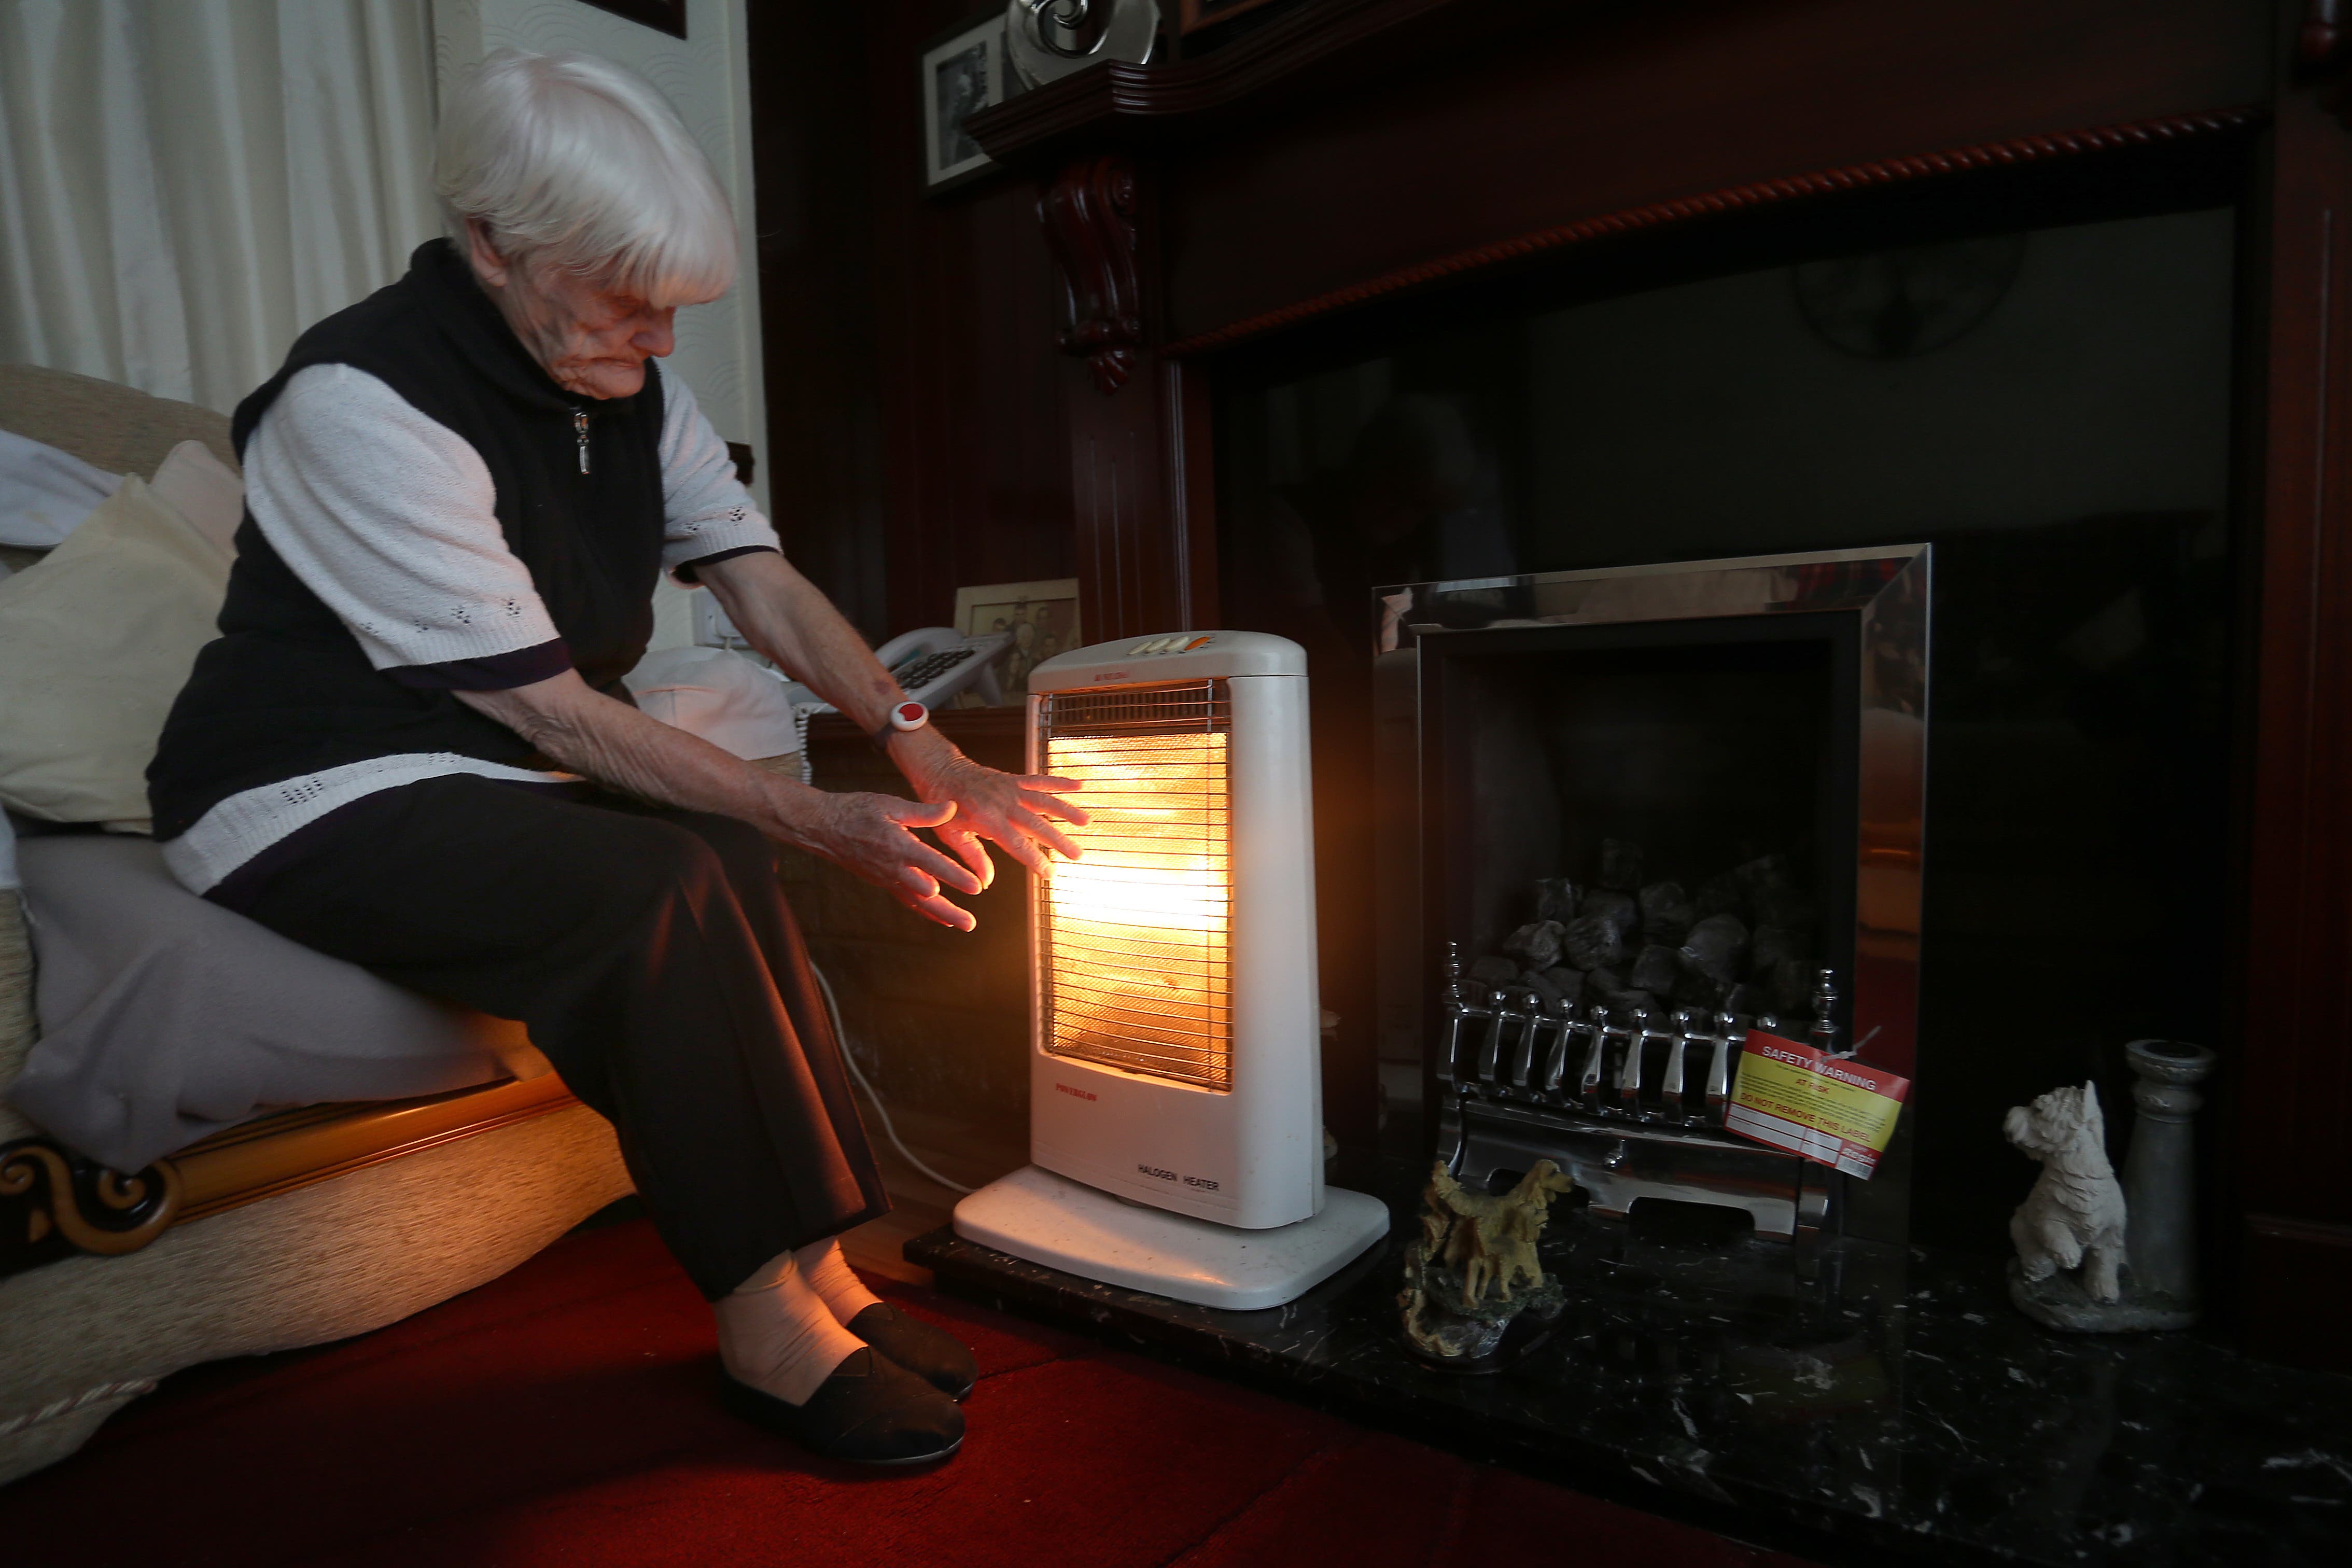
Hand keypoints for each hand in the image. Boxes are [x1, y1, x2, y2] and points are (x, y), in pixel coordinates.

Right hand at [794, 790, 987, 930]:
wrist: (824, 827)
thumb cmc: (857, 811)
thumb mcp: (891, 804)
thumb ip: (924, 812)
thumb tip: (952, 807)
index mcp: (899, 846)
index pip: (933, 864)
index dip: (955, 876)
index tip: (976, 887)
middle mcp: (894, 867)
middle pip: (926, 894)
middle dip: (950, 909)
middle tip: (971, 923)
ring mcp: (887, 878)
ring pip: (918, 902)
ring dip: (941, 914)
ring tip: (964, 924)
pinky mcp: (882, 882)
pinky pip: (907, 900)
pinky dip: (924, 910)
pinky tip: (942, 918)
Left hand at [895, 737, 1088, 888]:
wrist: (940, 771)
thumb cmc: (943, 808)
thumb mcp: (950, 836)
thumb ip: (972, 857)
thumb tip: (987, 882)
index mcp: (987, 819)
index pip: (1017, 844)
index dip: (1035, 860)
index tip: (1050, 874)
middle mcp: (1002, 803)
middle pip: (1037, 824)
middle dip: (1059, 840)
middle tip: (1077, 855)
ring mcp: (1010, 789)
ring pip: (1043, 800)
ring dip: (1066, 810)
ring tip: (1086, 821)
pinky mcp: (1013, 779)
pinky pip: (1039, 780)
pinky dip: (1059, 782)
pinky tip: (1080, 785)